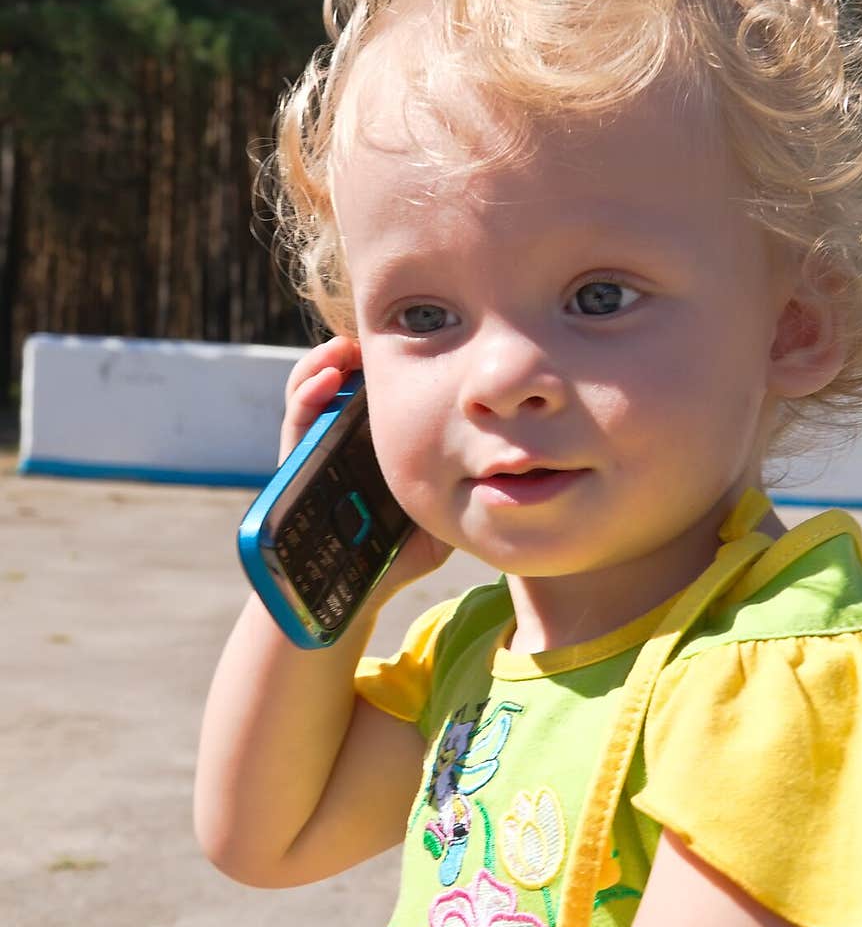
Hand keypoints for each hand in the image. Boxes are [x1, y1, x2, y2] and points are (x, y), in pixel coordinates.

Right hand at [279, 337, 452, 598]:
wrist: (353, 593)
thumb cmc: (396, 554)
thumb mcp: (439, 514)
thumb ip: (462, 489)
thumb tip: (502, 469)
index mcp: (374, 445)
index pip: (378, 392)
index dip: (389, 366)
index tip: (415, 341)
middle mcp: (342, 442)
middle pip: (345, 384)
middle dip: (356, 354)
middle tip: (377, 333)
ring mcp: (316, 450)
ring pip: (314, 392)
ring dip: (326, 363)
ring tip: (345, 348)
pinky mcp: (294, 465)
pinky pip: (297, 423)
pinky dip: (307, 395)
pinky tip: (328, 380)